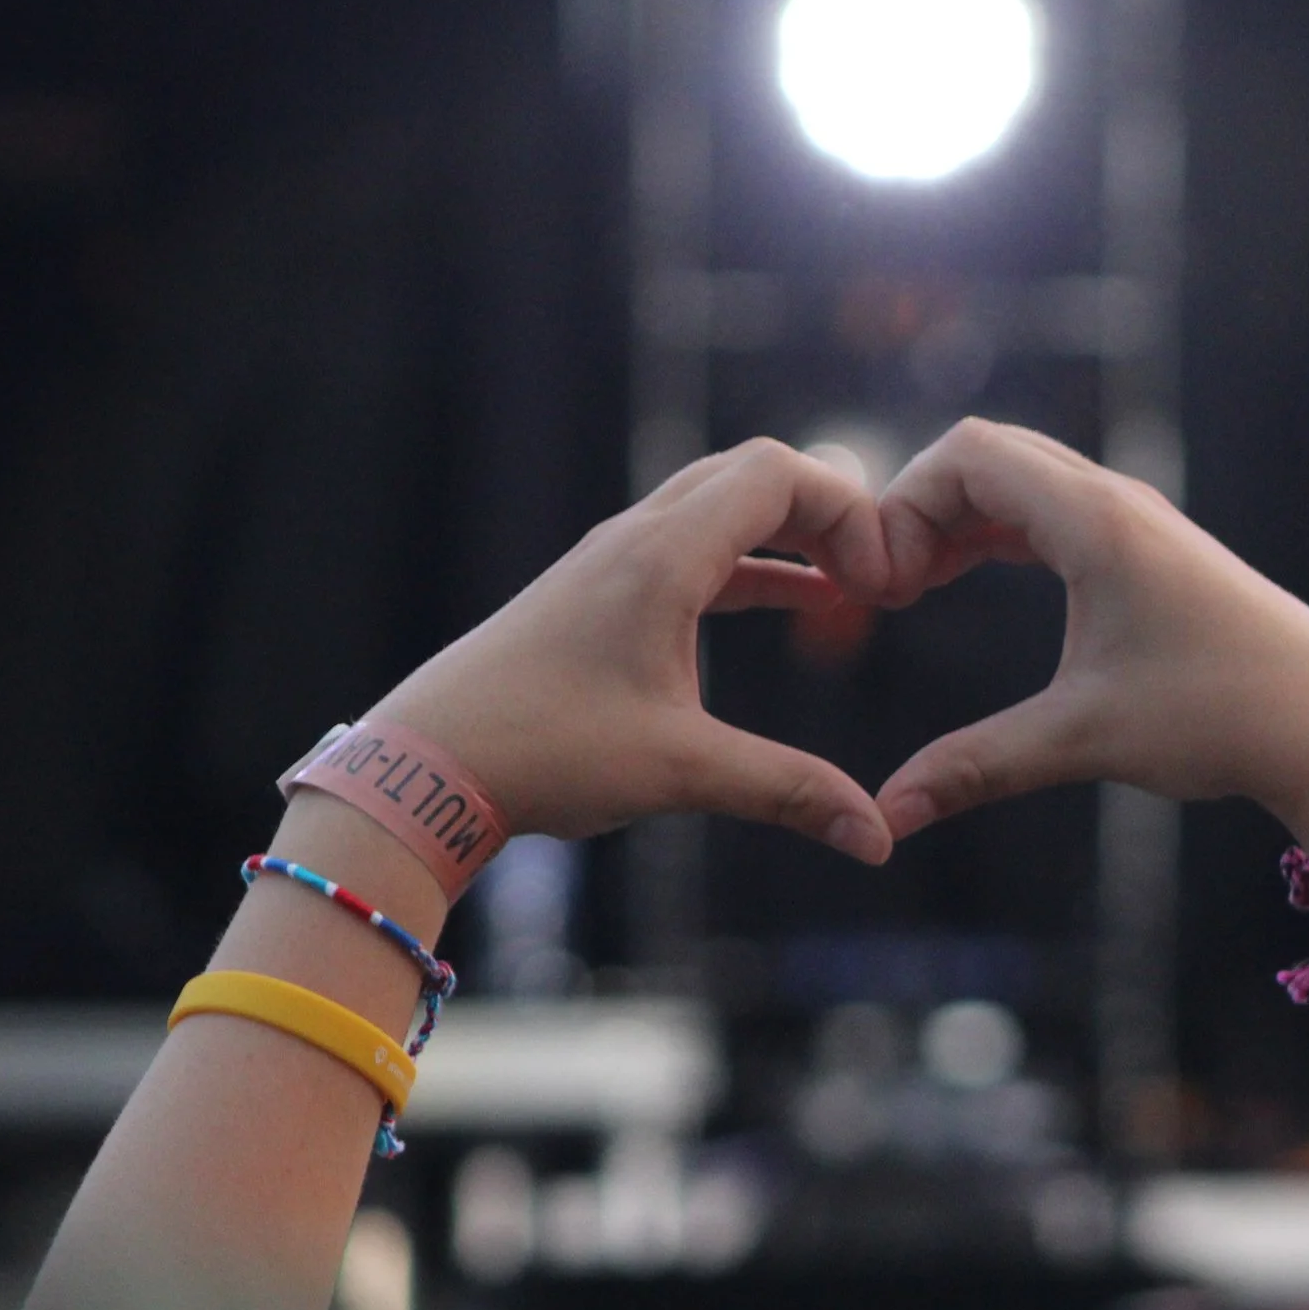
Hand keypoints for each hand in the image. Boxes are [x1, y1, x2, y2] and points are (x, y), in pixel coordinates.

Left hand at [372, 439, 895, 861]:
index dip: (847, 510)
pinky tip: (790, 602)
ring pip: (718, 507)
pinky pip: (693, 548)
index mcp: (661, 557)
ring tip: (849, 584)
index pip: (775, 472)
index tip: (882, 583)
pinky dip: (750, 564)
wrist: (426, 766)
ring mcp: (610, 562)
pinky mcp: (596, 594)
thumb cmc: (544, 754)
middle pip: (751, 474)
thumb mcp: (680, 772)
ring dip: (788, 534)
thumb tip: (878, 837)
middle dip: (827, 512)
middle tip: (880, 574)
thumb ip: (787, 791)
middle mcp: (635, 540)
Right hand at [872, 419, 1308, 842]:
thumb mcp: (1085, 739)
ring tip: (919, 589)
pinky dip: (1002, 533)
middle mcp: (1118, 502)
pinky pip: (1055, 511)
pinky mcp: (1155, 553)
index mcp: (1097, 521)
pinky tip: (977, 580)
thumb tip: (885, 816)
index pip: (967, 454)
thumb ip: (976, 767)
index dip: (903, 505)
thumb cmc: (1222, 719)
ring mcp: (1140, 523)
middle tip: (890, 589)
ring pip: (1023, 481)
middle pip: (988, 455)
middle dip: (922, 509)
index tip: (886, 589)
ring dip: (961, 520)